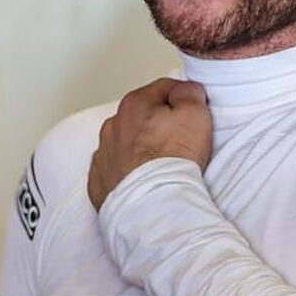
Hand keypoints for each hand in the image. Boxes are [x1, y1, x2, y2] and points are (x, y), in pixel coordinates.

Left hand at [87, 77, 211, 210]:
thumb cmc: (172, 162)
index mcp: (134, 104)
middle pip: (142, 116)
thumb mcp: (195, 114)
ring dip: (141, 149)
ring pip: (126, 142)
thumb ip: (190, 93)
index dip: (183, 99)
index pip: (164, 89)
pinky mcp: (100, 182)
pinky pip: (115, 169)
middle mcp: (113, 125)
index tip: (192, 114)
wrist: (152, 206)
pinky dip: (128, 172)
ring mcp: (104, 154)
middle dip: (159, 125)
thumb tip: (185, 90)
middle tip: (180, 144)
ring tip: (162, 166)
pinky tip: (145, 181)